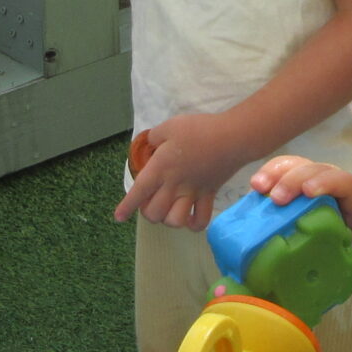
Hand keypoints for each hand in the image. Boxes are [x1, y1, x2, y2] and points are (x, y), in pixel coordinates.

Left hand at [116, 111, 245, 229]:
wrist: (232, 137)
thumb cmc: (199, 130)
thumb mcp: (169, 126)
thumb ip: (155, 136)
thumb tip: (151, 143)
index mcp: (161, 168)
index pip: (138, 192)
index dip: (126, 206)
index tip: (119, 217)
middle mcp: (174, 186)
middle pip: (155, 213)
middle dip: (148, 212)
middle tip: (150, 203)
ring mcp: (193, 193)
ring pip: (176, 221)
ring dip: (169, 220)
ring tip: (170, 210)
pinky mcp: (210, 195)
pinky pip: (201, 220)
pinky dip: (194, 224)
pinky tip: (190, 218)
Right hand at [252, 156, 351, 276]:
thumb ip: (334, 275)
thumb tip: (302, 292)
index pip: (345, 184)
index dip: (327, 183)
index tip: (308, 193)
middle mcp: (339, 185)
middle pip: (317, 169)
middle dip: (294, 180)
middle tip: (275, 199)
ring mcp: (321, 181)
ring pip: (300, 166)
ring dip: (277, 173)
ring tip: (256, 187)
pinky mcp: (307, 184)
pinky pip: (289, 173)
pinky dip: (272, 176)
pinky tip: (255, 190)